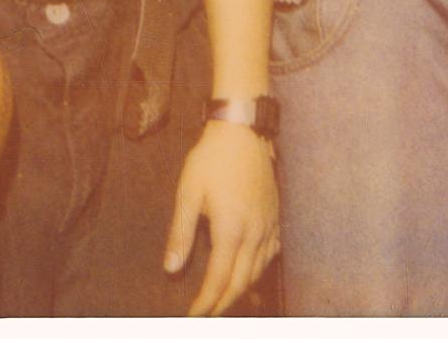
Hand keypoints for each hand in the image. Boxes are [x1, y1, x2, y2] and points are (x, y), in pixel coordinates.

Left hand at [163, 120, 279, 315]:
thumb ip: (180, 233)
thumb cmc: (211, 159)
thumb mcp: (188, 193)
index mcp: (231, 230)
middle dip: (223, 303)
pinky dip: (259, 271)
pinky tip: (249, 272)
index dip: (206, 302)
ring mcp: (269, 225)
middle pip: (241, 282)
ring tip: (224, 300)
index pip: (219, 279)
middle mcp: (255, 233)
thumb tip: (171, 269)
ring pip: (259, 271)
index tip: (193, 316)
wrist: (242, 131)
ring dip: (241, 290)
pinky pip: (272, 255)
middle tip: (207, 314)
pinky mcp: (276, 217)